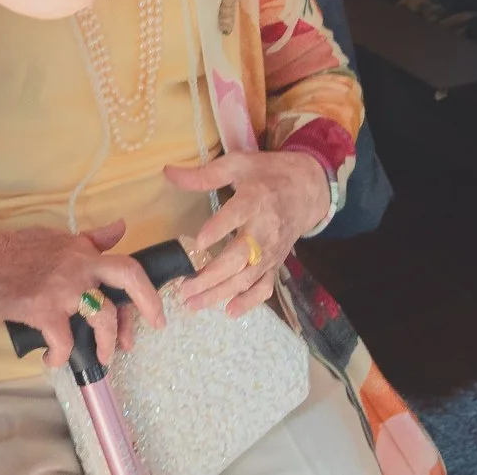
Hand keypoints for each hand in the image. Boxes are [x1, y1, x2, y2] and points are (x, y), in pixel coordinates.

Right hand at [0, 220, 165, 369]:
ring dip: (107, 342)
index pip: (124, 263)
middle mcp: (77, 264)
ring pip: (102, 315)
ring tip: (104, 357)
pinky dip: (61, 356)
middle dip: (146, 305)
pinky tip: (53, 360)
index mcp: (80, 249)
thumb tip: (120, 228)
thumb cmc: (5, 254)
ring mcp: (61, 287)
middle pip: (127, 278)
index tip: (153, 309)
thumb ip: (88, 239)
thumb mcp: (52, 239)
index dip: (145, 287)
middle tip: (151, 329)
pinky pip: (65, 341)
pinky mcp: (41, 309)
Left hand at [163, 150, 329, 317]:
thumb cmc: (268, 174)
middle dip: (211, 276)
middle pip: (239, 257)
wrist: (308, 189)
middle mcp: (265, 229)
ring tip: (193, 303)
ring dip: (220, 293)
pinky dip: (250, 301)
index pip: (237, 214)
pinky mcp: (276, 262)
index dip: (219, 228)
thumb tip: (168, 172)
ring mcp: (272, 250)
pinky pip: (265, 286)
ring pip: (247, 277)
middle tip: (184, 288)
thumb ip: (203, 174)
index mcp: (255, 199)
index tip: (199, 242)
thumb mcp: (238, 164)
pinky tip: (230, 311)